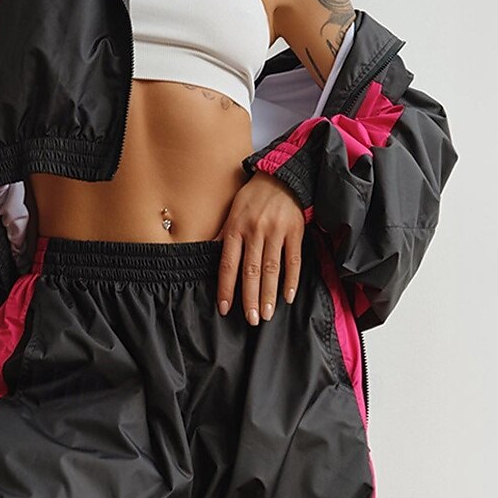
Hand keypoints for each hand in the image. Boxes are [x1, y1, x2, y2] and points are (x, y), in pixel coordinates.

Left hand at [212, 170, 304, 325]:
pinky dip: (291, 279)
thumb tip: (203, 254)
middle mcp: (254, 231)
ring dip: (269, 294)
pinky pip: (293, 259)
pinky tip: (287, 296)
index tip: (224, 308)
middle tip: (251, 319)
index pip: (228, 264)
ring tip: (267, 314)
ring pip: (272, 268)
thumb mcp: (231, 213)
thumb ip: (221, 236)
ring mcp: (276, 232)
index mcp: (235, 228)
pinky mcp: (294, 231)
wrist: (280, 177)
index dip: (226, 288)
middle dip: (250, 297)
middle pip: (251, 270)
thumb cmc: (252, 199)